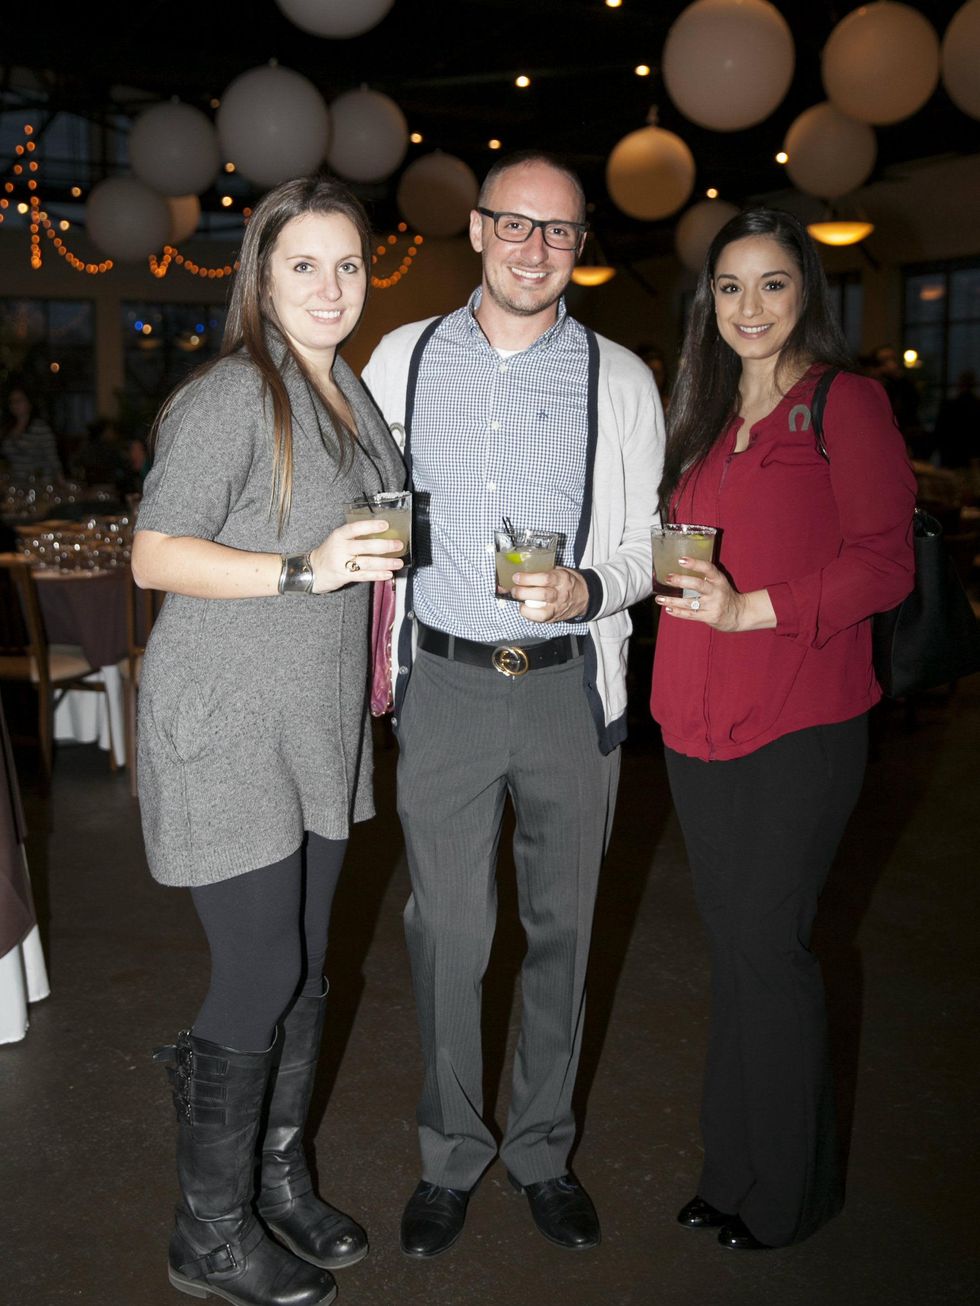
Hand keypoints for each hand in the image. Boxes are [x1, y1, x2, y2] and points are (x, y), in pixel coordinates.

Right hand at [310, 520, 403, 593]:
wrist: (312, 570)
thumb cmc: (330, 552)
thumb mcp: (338, 539)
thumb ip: (356, 537)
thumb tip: (381, 534)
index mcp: (339, 535)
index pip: (356, 528)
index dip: (371, 526)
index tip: (385, 524)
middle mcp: (341, 548)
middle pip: (365, 546)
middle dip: (385, 546)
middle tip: (398, 545)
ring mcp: (342, 563)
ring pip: (367, 562)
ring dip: (385, 563)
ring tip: (398, 562)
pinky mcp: (345, 576)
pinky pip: (364, 576)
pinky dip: (377, 575)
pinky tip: (388, 574)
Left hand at [512, 566, 588, 622]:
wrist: (583, 596)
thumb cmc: (567, 581)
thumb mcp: (560, 571)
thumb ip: (544, 571)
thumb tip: (522, 570)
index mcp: (562, 579)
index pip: (545, 579)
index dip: (528, 578)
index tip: (516, 577)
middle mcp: (561, 594)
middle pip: (542, 595)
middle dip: (523, 593)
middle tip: (514, 590)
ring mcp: (558, 608)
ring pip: (542, 612)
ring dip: (525, 607)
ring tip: (518, 601)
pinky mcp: (555, 618)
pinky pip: (541, 619)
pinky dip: (529, 615)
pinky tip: (524, 609)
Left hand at [654, 557, 775, 631]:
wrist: (739, 614)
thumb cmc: (724, 594)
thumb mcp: (719, 582)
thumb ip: (705, 575)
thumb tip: (681, 564)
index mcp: (719, 580)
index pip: (708, 569)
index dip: (695, 563)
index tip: (681, 559)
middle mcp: (716, 592)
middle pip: (698, 585)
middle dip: (681, 581)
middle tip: (668, 578)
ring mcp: (712, 605)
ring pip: (690, 602)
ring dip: (673, 600)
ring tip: (659, 598)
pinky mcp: (709, 617)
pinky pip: (690, 615)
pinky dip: (678, 612)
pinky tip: (668, 608)